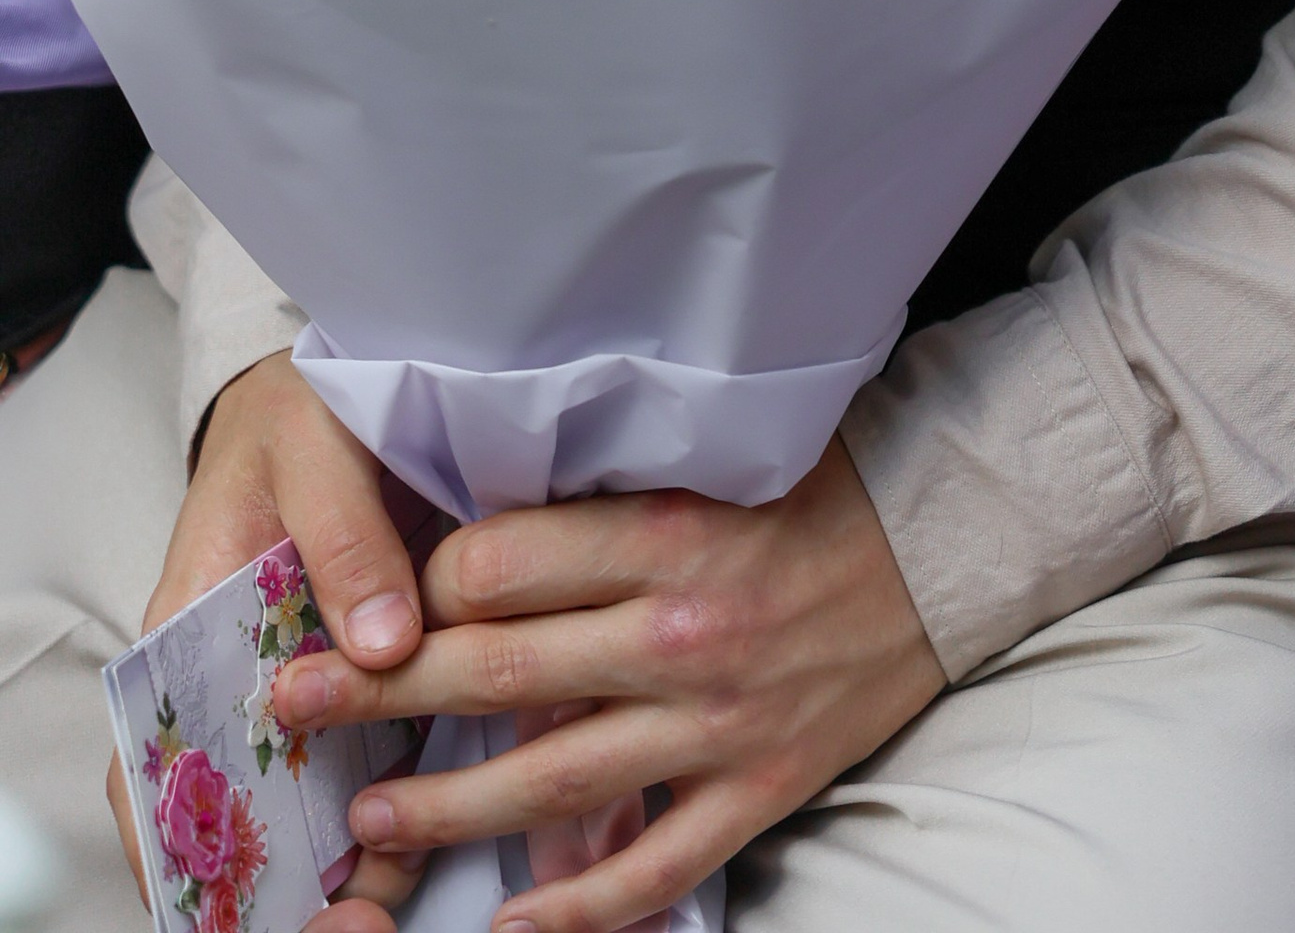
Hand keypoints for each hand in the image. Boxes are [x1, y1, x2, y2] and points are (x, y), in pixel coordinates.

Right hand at [109, 352, 428, 914]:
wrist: (341, 380)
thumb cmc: (305, 409)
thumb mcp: (318, 451)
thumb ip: (347, 539)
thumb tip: (384, 647)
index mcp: (190, 627)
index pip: (151, 765)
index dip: (175, 853)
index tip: (225, 911)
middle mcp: (239, 674)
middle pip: (232, 811)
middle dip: (281, 883)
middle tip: (352, 916)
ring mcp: (302, 683)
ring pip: (302, 806)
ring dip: (345, 864)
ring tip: (393, 898)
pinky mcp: (365, 675)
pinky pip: (367, 764)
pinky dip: (392, 814)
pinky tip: (427, 845)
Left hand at [267, 437, 943, 932]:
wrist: (943, 545)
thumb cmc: (816, 492)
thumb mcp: (708, 465)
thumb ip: (604, 504)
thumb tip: (482, 532)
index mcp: (668, 535)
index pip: (503, 567)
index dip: (425, 584)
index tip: (377, 599)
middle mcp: (683, 633)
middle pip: (500, 676)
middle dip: (380, 695)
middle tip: (293, 704)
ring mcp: (720, 724)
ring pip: (554, 785)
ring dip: (448, 812)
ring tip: (370, 823)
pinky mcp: (759, 792)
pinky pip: (651, 868)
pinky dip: (576, 910)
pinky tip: (508, 924)